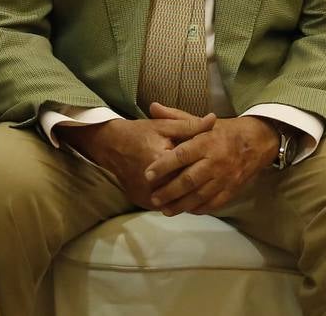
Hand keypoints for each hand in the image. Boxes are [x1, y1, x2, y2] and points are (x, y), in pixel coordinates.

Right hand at [55, 105, 215, 209]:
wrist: (110, 145)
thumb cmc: (139, 132)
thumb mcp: (165, 125)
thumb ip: (190, 125)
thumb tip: (214, 120)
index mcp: (160, 159)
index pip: (190, 168)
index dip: (204, 168)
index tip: (215, 166)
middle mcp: (151, 182)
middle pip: (184, 188)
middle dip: (199, 185)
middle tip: (213, 180)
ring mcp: (145, 195)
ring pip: (174, 201)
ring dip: (187, 197)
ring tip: (202, 190)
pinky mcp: (140, 202)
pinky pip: (163, 205)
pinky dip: (174, 201)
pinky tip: (185, 196)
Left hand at [143, 114, 279, 215]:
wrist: (256, 142)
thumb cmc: (223, 132)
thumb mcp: (201, 122)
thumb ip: (176, 117)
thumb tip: (152, 107)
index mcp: (206, 142)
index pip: (182, 155)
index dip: (163, 165)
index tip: (147, 174)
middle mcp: (215, 162)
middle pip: (189, 180)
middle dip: (169, 191)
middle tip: (153, 198)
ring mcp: (225, 178)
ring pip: (200, 196)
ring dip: (181, 205)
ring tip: (165, 209)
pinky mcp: (232, 190)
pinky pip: (214, 203)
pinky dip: (199, 209)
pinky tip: (187, 210)